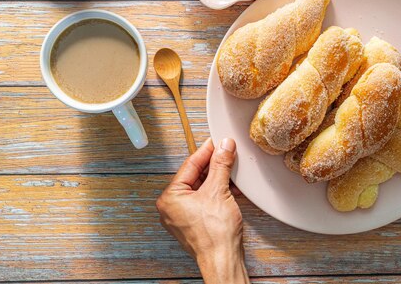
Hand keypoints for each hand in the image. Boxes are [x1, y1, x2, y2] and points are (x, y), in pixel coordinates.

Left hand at [156, 137, 248, 282]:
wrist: (223, 259)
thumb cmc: (215, 234)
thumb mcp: (219, 191)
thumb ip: (221, 165)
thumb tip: (224, 147)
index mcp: (170, 197)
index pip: (190, 165)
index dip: (207, 151)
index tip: (218, 141)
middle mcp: (171, 207)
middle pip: (195, 176)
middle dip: (213, 165)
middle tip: (227, 152)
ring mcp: (182, 217)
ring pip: (201, 188)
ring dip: (217, 179)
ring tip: (231, 169)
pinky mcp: (194, 223)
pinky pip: (204, 200)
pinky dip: (217, 192)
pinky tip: (230, 187)